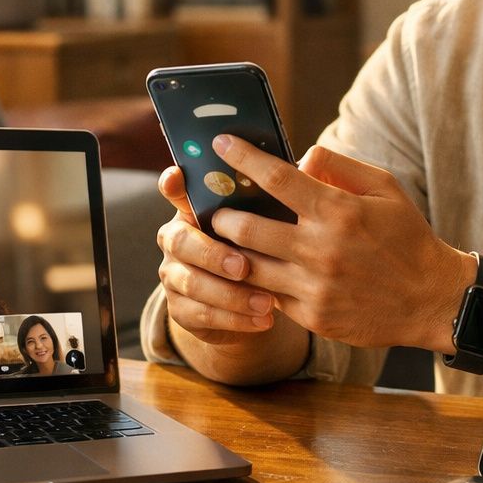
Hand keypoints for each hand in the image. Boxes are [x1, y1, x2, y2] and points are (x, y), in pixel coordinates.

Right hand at [155, 165, 278, 346]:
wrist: (252, 299)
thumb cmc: (265, 246)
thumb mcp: (272, 221)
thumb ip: (276, 197)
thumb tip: (309, 163)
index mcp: (194, 209)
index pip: (174, 189)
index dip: (172, 183)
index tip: (177, 176)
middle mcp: (177, 238)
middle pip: (180, 240)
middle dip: (212, 254)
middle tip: (244, 266)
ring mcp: (174, 275)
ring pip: (192, 283)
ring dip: (231, 293)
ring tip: (268, 301)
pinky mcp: (181, 310)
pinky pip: (203, 315)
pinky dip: (236, 319)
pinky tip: (265, 319)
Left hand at [205, 135, 475, 351]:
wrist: (432, 300)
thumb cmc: (407, 237)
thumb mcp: (386, 188)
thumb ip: (340, 166)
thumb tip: (299, 157)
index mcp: (339, 211)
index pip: (276, 178)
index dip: (242, 157)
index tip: (221, 143)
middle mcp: (321, 250)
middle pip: (246, 228)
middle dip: (222, 215)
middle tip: (216, 207)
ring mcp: (314, 287)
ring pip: (248, 268)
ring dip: (229, 252)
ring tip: (224, 240)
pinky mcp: (313, 316)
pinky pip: (269, 295)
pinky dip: (257, 281)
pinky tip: (254, 270)